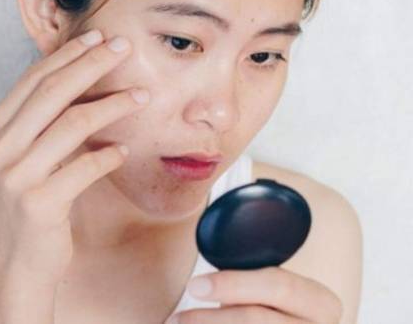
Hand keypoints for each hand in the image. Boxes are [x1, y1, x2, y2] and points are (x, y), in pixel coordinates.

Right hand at [0, 29, 149, 286]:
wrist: (15, 265)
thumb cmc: (25, 208)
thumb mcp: (19, 161)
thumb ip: (38, 126)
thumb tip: (79, 85)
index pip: (31, 81)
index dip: (66, 56)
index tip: (96, 37)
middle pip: (52, 91)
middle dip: (91, 63)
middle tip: (123, 46)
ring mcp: (15, 177)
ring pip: (73, 123)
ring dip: (113, 105)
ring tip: (142, 96)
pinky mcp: (39, 203)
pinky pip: (85, 167)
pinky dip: (109, 155)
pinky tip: (124, 150)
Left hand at [166, 266, 342, 323]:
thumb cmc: (262, 305)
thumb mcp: (264, 280)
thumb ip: (251, 251)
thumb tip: (223, 187)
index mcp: (320, 302)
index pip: (282, 285)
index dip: (235, 285)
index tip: (194, 286)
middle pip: (263, 322)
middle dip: (216, 319)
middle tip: (178, 318)